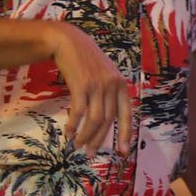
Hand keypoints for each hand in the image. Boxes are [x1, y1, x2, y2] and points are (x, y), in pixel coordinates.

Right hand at [48, 23, 132, 154]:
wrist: (69, 42)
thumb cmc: (87, 61)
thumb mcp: (105, 75)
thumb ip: (109, 94)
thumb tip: (105, 120)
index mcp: (121, 86)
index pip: (127, 114)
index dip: (126, 134)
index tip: (123, 151)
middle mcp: (113, 86)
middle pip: (108, 120)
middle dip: (99, 139)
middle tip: (90, 153)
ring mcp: (98, 85)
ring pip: (95, 119)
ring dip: (85, 135)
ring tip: (77, 145)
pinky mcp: (82, 85)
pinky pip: (79, 111)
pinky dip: (74, 124)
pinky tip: (68, 132)